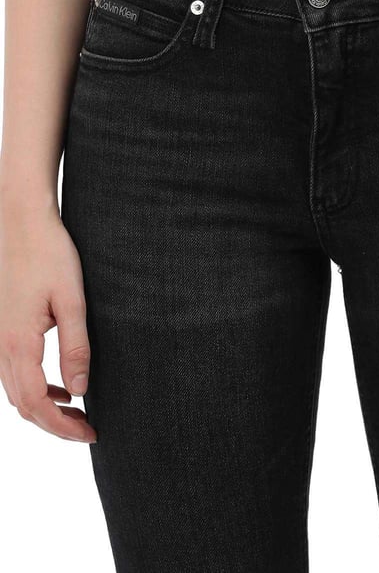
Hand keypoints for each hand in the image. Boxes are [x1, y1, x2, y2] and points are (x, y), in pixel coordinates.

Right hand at [0, 204, 96, 441]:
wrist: (22, 224)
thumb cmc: (50, 256)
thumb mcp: (72, 302)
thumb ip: (76, 347)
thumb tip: (80, 391)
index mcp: (18, 343)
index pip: (36, 404)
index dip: (62, 427)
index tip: (90, 433)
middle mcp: (0, 346)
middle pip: (23, 405)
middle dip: (55, 425)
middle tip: (88, 430)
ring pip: (16, 392)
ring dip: (45, 409)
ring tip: (78, 413)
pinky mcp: (2, 330)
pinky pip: (14, 373)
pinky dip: (36, 389)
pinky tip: (61, 387)